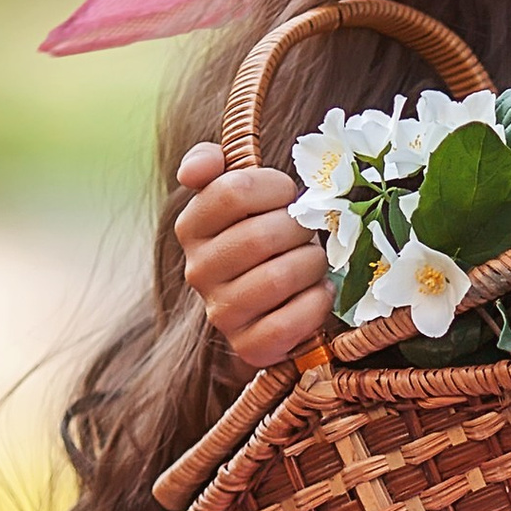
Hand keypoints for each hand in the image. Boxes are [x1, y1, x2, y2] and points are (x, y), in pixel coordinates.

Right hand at [173, 139, 334, 373]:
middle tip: (308, 233)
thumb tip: (203, 165)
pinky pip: (290, 321)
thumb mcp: (237, 195)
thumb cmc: (262, 236)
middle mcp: (197, 271)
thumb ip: (213, 165)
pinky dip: (317, 302)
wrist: (268, 306)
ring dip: (312, 264)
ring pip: (279, 277)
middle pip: (261, 235)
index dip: (275, 187)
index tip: (288, 196)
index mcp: (191, 227)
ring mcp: (221, 312)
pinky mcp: (248, 346)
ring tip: (314, 262)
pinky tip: (318, 292)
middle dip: (300, 229)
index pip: (233, 190)